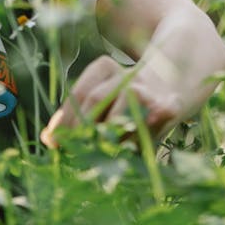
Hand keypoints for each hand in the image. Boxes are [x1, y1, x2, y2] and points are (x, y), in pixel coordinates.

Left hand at [40, 55, 184, 147]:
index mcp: (104, 68)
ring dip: (107, 139)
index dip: (64, 119)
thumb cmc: (127, 101)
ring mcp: (148, 89)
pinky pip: (147, 128)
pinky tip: (128, 152)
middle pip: (95, 99)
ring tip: (99, 156)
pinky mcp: (168, 107)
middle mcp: (125, 74)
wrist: (176, 81)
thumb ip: (74, 117)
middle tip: (74, 153)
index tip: (53, 142)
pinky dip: (136, 141)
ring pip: (120, 115)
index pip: (79, 93)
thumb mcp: (100, 101)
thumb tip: (48, 139)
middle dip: (81, 129)